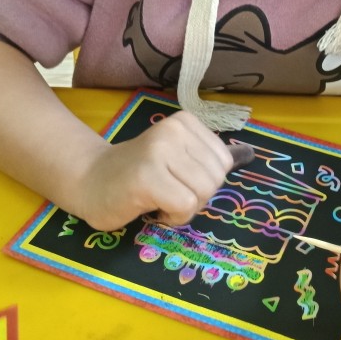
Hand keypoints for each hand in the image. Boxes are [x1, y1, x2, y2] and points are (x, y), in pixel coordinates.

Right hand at [73, 110, 236, 230]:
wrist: (90, 181)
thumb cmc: (138, 173)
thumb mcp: (179, 157)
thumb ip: (210, 157)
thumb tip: (250, 155)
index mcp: (186, 122)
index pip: (224, 163)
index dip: (204, 181)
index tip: (176, 179)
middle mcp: (174, 130)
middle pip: (215, 180)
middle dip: (195, 197)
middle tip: (165, 192)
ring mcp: (160, 151)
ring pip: (203, 194)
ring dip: (183, 208)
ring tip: (157, 198)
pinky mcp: (147, 177)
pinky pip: (185, 206)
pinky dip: (172, 217)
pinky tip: (151, 207)